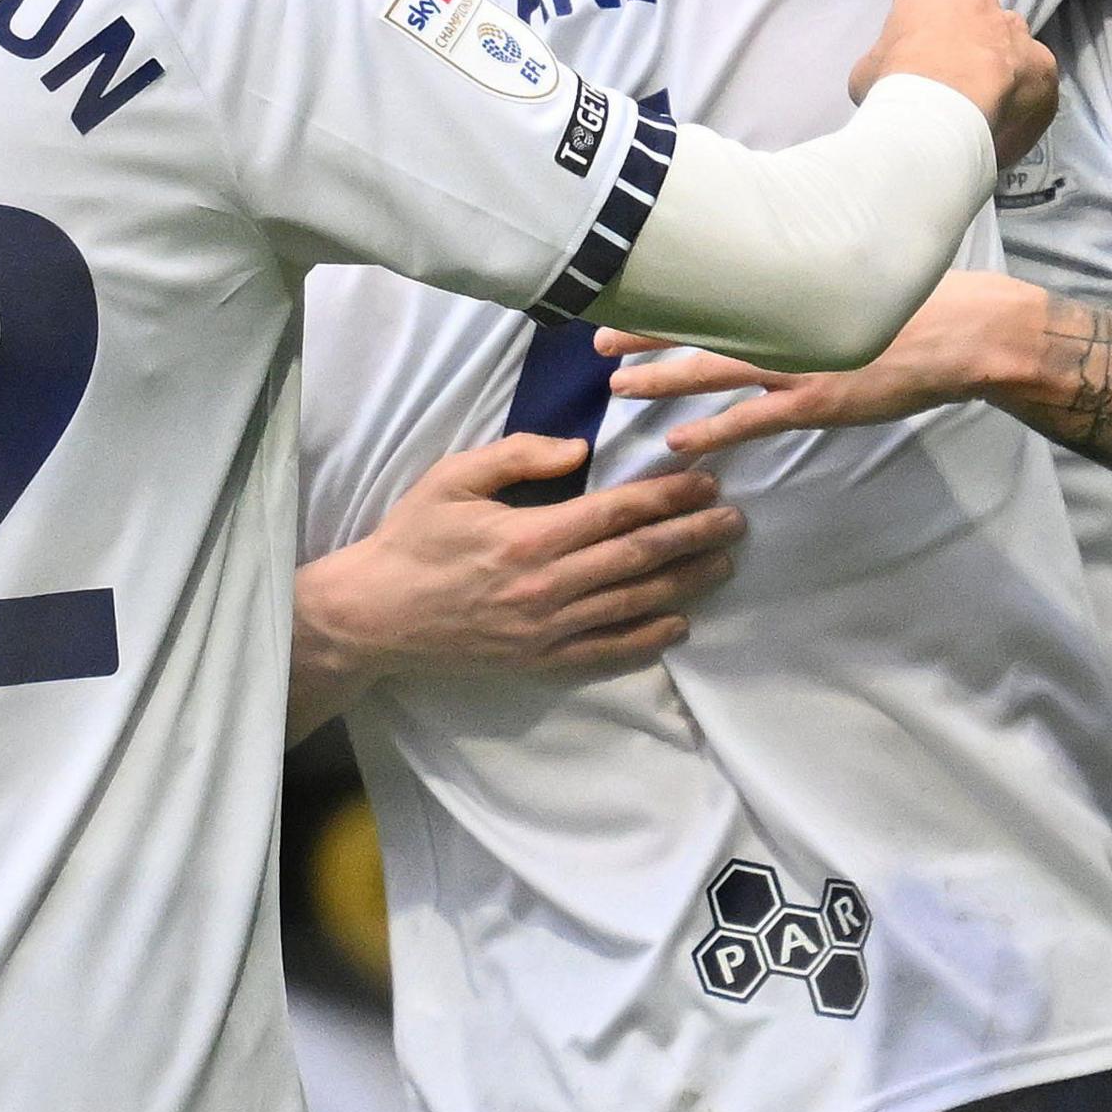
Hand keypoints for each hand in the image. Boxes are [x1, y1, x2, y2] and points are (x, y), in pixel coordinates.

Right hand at [299, 435, 743, 683]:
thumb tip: (580, 448)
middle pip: (639, 557)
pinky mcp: (540, 662)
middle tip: (736, 520)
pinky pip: (608, 653)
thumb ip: (518, 457)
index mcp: (528, 537)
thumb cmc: (412, 539)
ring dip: (686, 582)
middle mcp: (547, 587)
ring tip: (724, 563)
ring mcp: (547, 631)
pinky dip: (648, 640)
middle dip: (693, 535)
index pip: (618, 512)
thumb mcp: (453, 479)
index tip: (705, 482)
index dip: (668, 496)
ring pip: (634, 605)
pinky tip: (679, 624)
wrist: (375, 616)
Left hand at [598, 271, 1046, 459]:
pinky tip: (678, 442)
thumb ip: (811, 263)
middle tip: (596, 339)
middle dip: (644, 332)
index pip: (713, 278)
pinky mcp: (817, 401)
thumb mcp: (855, 263)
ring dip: (661, 380)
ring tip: (616, 389)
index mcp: (794, 282)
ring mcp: (798, 363)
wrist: (966, 331)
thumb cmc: (915, 293)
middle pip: (697, 321)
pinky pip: (752, 420)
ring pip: (712, 370)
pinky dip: (712, 431)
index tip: (625, 278)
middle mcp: (786, 320)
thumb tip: (771, 246)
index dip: (666, 281)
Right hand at [848, 0, 1054, 163]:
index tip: (919, 54)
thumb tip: (893, 79)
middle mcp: (977, 0)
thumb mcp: (866, 73)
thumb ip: (885, 61)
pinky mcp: (1044, 64)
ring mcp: (1015, 30)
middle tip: (954, 78)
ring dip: (1001, 60)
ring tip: (984, 99)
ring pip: (1010, 39)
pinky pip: (1035, 74)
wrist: (940, 121)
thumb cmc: (896, 89)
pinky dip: (1025, 92)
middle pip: (975, 12)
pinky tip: (1008, 116)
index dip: (923, 25)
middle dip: (968, 38)